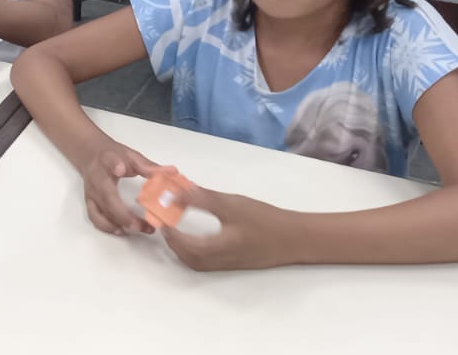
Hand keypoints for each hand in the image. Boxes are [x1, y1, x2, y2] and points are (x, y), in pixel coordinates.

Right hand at [79, 143, 162, 235]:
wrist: (90, 154)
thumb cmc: (113, 155)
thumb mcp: (131, 156)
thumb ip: (149, 166)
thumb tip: (172, 172)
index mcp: (108, 160)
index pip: (110, 161)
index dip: (115, 165)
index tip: (121, 170)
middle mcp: (96, 178)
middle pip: (106, 197)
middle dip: (122, 213)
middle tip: (140, 225)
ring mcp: (91, 192)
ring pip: (99, 211)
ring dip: (117, 224)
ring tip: (138, 229)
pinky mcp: (89, 201)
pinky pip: (95, 217)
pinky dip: (107, 227)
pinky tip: (122, 231)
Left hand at [160, 185, 294, 270]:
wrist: (296, 238)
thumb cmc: (264, 220)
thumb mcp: (231, 204)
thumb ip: (202, 198)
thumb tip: (175, 192)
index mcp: (215, 249)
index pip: (182, 245)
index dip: (169, 233)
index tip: (161, 218)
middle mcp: (219, 261)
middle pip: (187, 258)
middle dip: (173, 243)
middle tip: (166, 225)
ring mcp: (229, 265)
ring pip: (197, 262)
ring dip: (183, 249)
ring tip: (178, 230)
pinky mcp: (237, 263)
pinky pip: (208, 262)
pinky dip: (196, 251)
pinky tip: (199, 237)